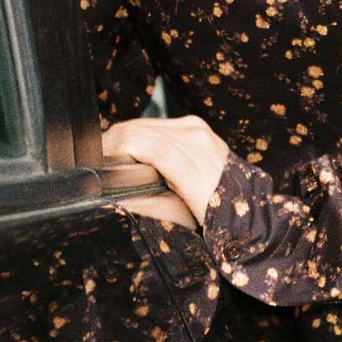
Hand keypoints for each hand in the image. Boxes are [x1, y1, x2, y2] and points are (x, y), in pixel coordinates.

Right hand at [102, 115, 230, 227]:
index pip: (146, 144)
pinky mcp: (196, 125)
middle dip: (113, 142)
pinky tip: (133, 149)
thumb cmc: (211, 216)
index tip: (97, 160)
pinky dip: (141, 134)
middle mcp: (197, 139)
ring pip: (145, 124)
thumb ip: (144, 204)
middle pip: (140, 130)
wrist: (245, 208)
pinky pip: (158, 124)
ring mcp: (198, 129)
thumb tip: (112, 196)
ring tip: (110, 156)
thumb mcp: (176, 217)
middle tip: (96, 160)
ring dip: (124, 136)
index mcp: (194, 163)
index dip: (116, 148)